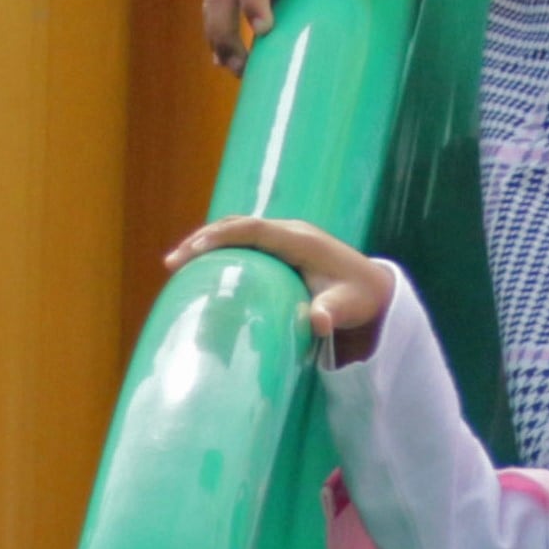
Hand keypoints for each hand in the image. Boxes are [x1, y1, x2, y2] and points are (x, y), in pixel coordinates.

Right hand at [167, 213, 395, 356]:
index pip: (253, 229)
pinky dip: (223, 248)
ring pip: (239, 230)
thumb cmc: (361, 299)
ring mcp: (286, 237)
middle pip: (238, 225)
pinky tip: (205, 267)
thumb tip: (318, 323)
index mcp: (301, 240)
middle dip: (204, 239)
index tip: (193, 250)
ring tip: (178, 263)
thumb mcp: (348, 307)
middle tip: (172, 262)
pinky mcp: (284, 248)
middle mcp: (291, 232)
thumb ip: (331, 313)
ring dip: (209, 242)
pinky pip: (247, 241)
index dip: (221, 236)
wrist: (376, 289)